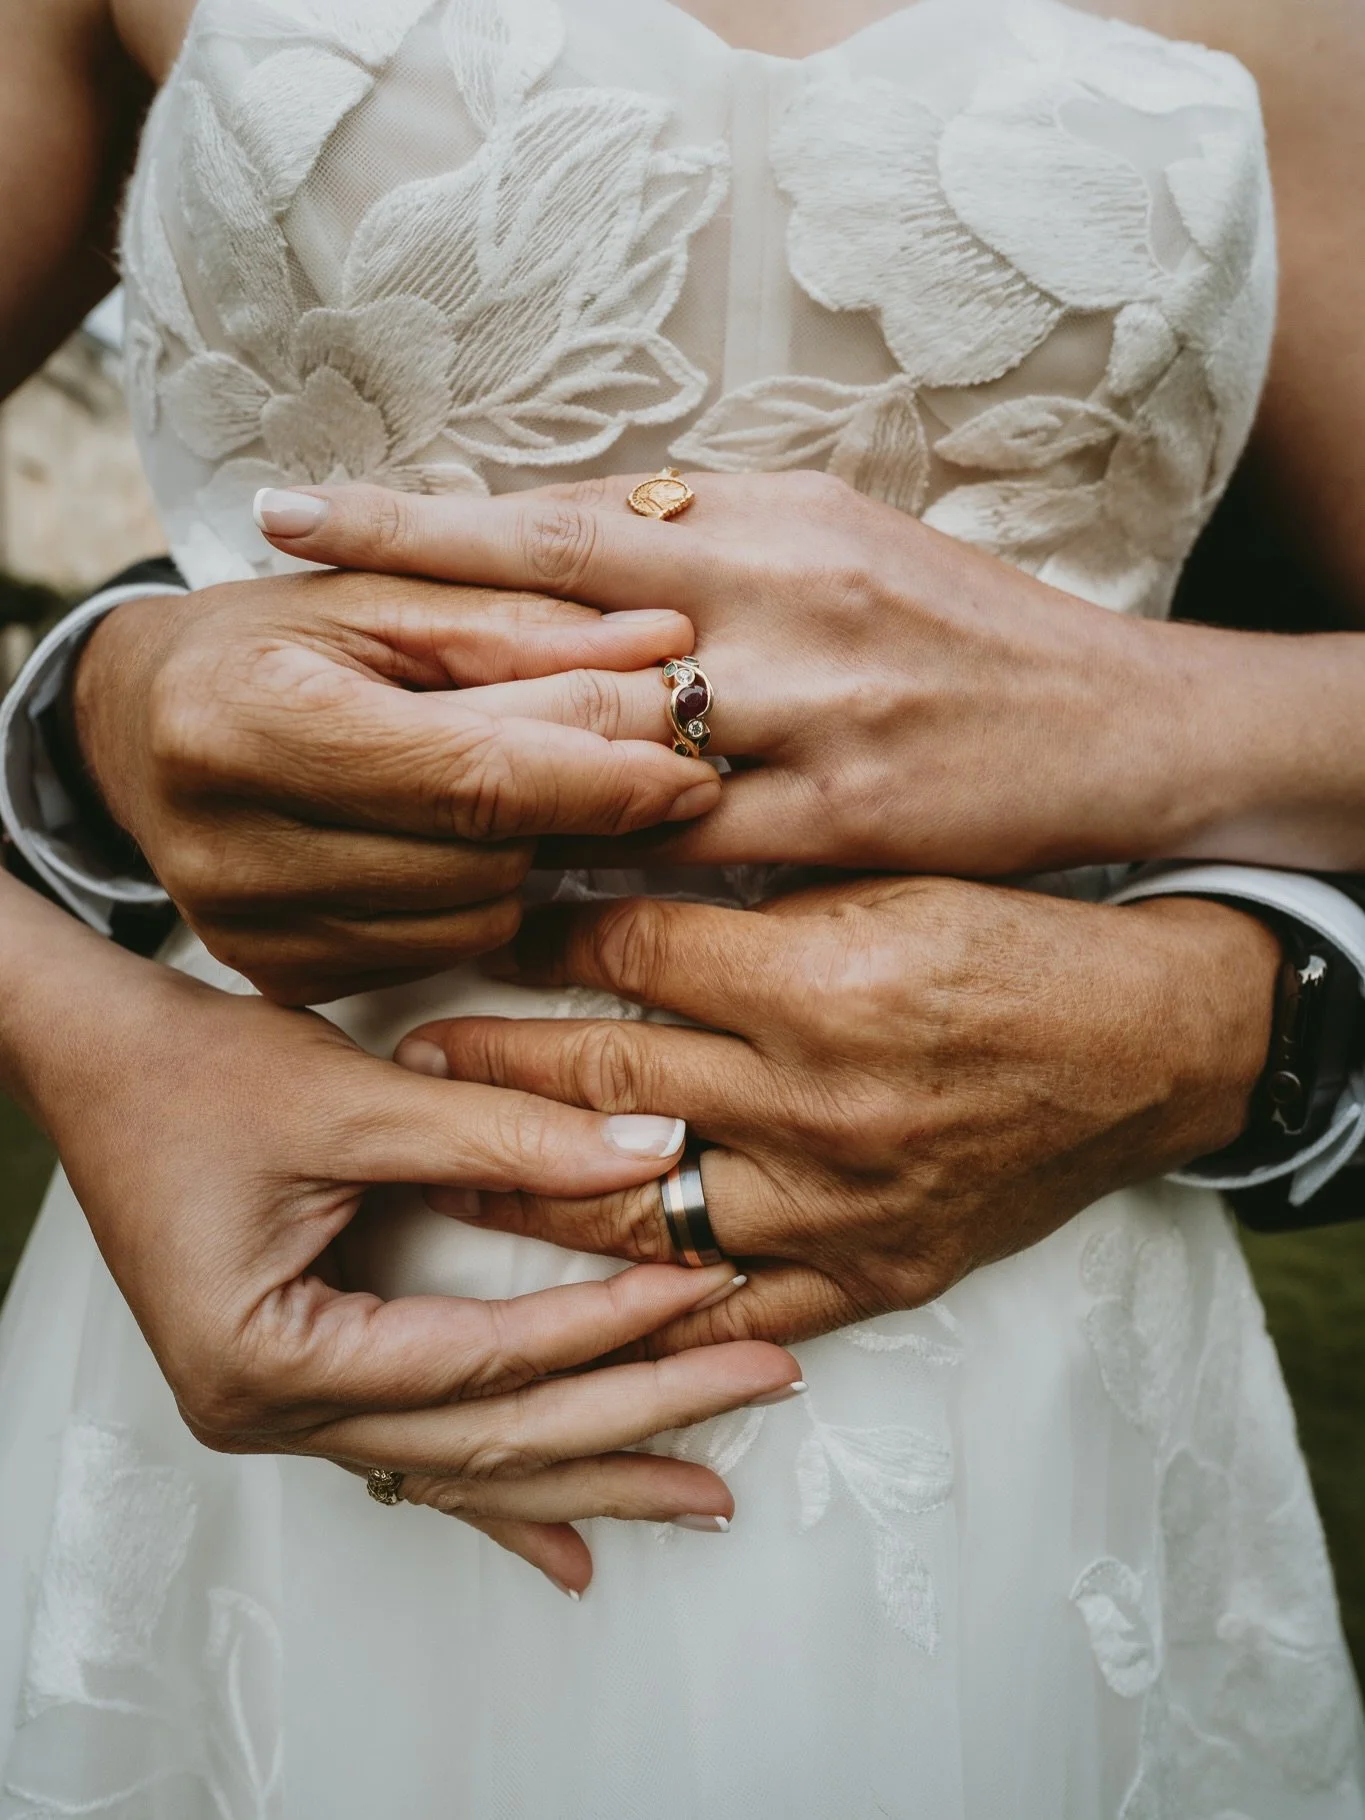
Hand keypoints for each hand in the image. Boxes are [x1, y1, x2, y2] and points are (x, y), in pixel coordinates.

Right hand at [7, 906, 797, 1594]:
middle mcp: (272, 1414)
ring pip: (469, 1464)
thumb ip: (503, 1134)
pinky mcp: (307, 1382)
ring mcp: (285, 1413)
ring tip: (705, 1490)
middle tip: (755, 1383)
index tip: (704, 1293)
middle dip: (636, 1418)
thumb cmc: (188, 1078)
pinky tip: (573, 1546)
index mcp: (267, 1360)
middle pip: (491, 1439)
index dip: (602, 1325)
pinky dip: (506, 1496)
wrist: (98, 1062)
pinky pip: (426, 1455)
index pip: (478, 1361)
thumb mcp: (354, 1100)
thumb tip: (643, 1151)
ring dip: (592, 1470)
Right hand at [74, 565, 717, 1002]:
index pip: (472, 775)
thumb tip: (667, 645)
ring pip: (476, 916)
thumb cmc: (275, 639)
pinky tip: (457, 840)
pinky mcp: (276, 975)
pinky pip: (439, 951)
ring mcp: (248, 928)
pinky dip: (476, 895)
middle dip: (576, 804)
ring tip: (514, 784)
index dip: (600, 772)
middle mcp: (230, 845)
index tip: (694, 758)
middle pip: (483, 855)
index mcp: (248, 721)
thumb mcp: (386, 597)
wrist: (140, 721)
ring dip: (528, 853)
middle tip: (632, 757)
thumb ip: (523, 624)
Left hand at [255, 476, 1210, 875]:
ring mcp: (812, 712)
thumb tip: (576, 545)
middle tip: (281, 635)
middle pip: (555, 615)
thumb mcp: (838, 541)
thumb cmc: (964, 626)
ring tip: (359, 769)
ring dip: (483, 755)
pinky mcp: (840, 820)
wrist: (1118, 722)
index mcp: (770, 516)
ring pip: (605, 738)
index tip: (298, 516)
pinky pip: (683, 845)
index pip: (563, 516)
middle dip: (410, 625)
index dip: (420, 521)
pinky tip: (506, 873)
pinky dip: (592, 854)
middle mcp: (780, 597)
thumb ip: (707, 542)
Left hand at [392, 876, 1279, 1350]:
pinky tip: (566, 1300)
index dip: (543, 938)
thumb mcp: (891, 882)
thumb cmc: (1025, 945)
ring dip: (526, 1191)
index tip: (486, 929)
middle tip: (411, 1051)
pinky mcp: (872, 1272)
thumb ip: (754, 900)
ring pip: (637, 1208)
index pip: (632, 952)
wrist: (1154, 1046)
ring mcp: (840, 1204)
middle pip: (606, 1079)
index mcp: (822, 980)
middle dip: (491, 1063)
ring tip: (442, 1171)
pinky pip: (732, 1305)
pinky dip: (646, 1307)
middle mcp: (817, 1101)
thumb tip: (619, 897)